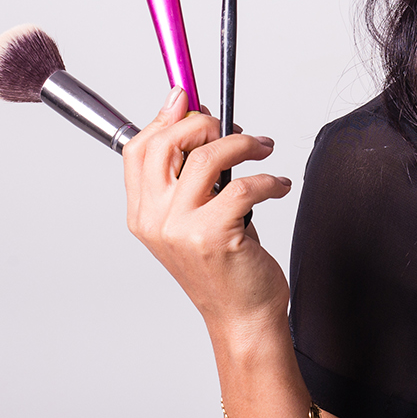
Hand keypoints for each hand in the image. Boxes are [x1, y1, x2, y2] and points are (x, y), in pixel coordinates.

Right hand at [123, 86, 293, 335]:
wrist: (242, 318)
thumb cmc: (223, 267)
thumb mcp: (194, 219)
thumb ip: (189, 177)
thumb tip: (198, 121)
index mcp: (143, 214)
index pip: (138, 149)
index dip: (165, 117)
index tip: (190, 99)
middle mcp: (155, 220)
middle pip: (166, 144)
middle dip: (204, 123)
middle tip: (233, 129)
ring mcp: (180, 229)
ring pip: (207, 157)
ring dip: (245, 144)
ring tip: (264, 150)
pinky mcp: (213, 236)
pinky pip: (244, 185)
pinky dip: (269, 179)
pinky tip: (279, 185)